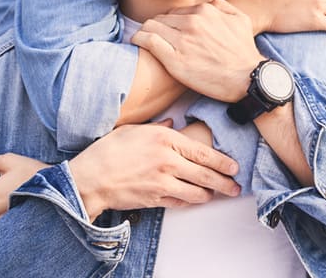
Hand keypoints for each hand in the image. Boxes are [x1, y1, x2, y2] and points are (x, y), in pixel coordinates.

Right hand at [69, 122, 240, 221]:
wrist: (90, 178)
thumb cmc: (109, 150)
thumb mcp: (135, 130)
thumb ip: (159, 127)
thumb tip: (174, 122)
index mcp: (165, 140)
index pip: (202, 152)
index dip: (222, 161)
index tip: (234, 166)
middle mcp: (167, 161)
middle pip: (205, 174)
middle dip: (224, 182)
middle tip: (236, 186)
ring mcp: (162, 182)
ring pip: (196, 192)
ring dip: (210, 195)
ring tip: (219, 194)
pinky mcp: (155, 199)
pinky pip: (180, 202)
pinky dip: (190, 202)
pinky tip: (196, 199)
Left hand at [131, 0, 261, 102]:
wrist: (248, 78)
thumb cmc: (244, 52)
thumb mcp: (240, 19)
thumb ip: (223, 6)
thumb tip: (209, 4)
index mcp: (205, 11)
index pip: (175, 11)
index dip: (170, 22)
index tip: (167, 31)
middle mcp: (192, 22)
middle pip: (161, 18)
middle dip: (156, 26)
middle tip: (154, 36)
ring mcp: (182, 40)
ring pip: (150, 26)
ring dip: (145, 31)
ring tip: (142, 39)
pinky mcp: (174, 59)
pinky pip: (148, 41)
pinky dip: (140, 39)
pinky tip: (137, 42)